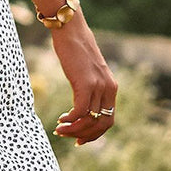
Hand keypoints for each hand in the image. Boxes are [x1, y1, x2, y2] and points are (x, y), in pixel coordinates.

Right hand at [51, 11, 117, 144]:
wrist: (71, 30)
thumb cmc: (75, 48)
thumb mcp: (87, 71)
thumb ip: (89, 86)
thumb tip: (81, 102)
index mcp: (111, 87)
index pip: (108, 120)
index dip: (95, 134)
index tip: (79, 139)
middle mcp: (109, 89)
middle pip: (102, 124)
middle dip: (85, 135)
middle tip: (68, 137)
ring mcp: (98, 86)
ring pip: (90, 120)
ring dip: (74, 129)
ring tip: (59, 129)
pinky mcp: (86, 83)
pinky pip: (80, 111)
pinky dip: (70, 120)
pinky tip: (60, 119)